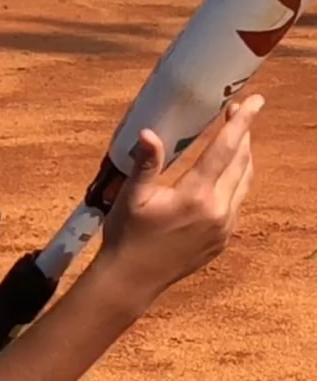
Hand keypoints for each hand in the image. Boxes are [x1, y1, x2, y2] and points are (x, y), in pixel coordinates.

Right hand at [99, 94, 262, 296]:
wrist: (131, 280)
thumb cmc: (126, 236)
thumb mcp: (132, 197)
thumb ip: (146, 164)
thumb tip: (148, 133)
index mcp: (195, 196)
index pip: (225, 150)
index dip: (241, 122)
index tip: (254, 100)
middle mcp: (217, 211)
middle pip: (240, 163)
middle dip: (242, 135)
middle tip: (238, 113)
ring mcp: (223, 228)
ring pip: (244, 183)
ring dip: (243, 158)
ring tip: (236, 140)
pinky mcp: (222, 241)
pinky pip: (236, 204)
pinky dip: (235, 183)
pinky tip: (222, 178)